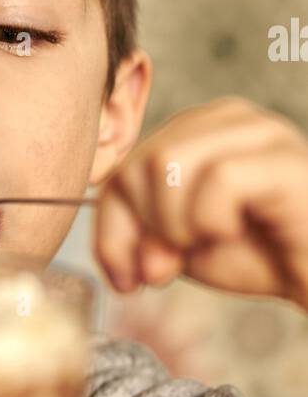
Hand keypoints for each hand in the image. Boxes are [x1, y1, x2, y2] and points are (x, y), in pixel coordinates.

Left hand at [94, 97, 307, 310]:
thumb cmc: (262, 254)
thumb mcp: (181, 246)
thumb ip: (141, 235)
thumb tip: (120, 258)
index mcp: (196, 131)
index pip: (123, 168)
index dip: (111, 229)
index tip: (125, 278)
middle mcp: (226, 119)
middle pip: (139, 164)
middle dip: (142, 231)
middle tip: (163, 271)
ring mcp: (258, 132)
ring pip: (168, 163)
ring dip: (175, 226)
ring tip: (206, 244)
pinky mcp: (284, 160)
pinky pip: (218, 180)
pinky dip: (213, 221)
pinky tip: (237, 232)